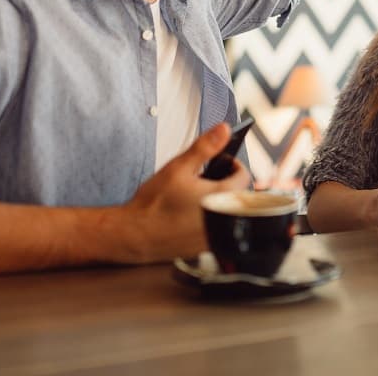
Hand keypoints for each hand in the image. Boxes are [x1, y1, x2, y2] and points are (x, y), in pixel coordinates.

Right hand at [119, 123, 250, 262]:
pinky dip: (209, 220)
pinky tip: (189, 215)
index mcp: (221, 198)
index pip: (244, 177)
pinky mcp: (204, 248)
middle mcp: (223, 220)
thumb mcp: (179, 167)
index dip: (234, 166)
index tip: (223, 163)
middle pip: (237, 196)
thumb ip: (205, 147)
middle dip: (226, 184)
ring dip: (218, 202)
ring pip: (226, 213)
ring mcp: (214, 236)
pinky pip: (216, 229)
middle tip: (207, 177)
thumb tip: (224, 130)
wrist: (133, 236)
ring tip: (197, 195)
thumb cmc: (153, 204)